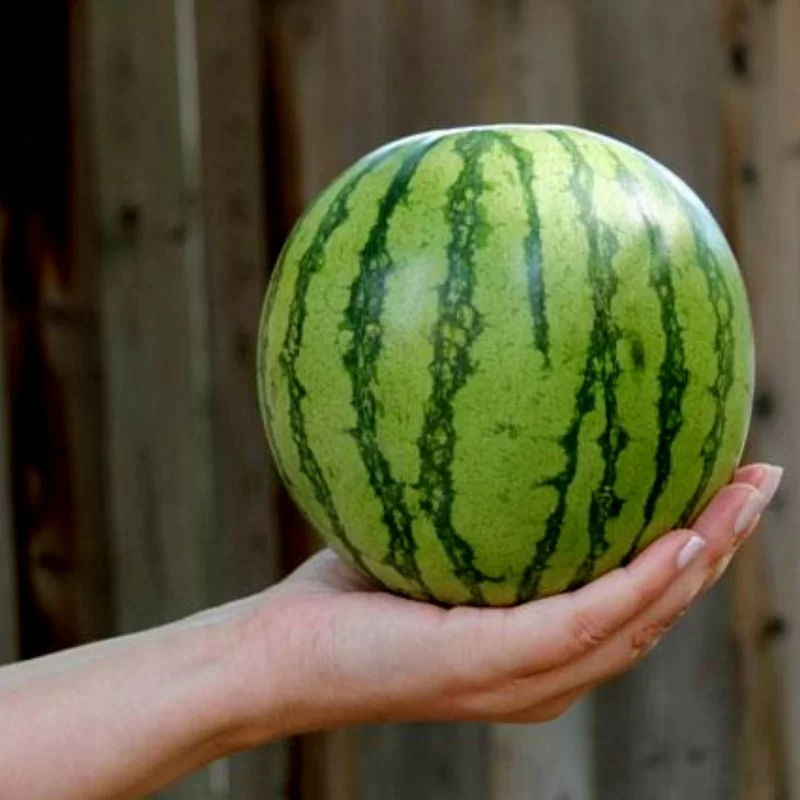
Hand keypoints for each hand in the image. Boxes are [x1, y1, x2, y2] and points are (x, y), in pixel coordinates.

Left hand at [239, 463, 780, 737]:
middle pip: (657, 609)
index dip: (689, 547)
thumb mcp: (420, 538)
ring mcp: (523, 678)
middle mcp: (545, 669)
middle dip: (719, 545)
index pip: (632, 598)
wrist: (277, 657)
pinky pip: (584, 621)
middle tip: (761, 480)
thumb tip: (484, 417)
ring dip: (703, 560)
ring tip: (747, 498)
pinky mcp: (491, 667)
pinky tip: (682, 537)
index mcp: (537, 644)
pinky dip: (640, 583)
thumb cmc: (345, 593)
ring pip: (642, 619)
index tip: (722, 482)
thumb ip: (465, 502)